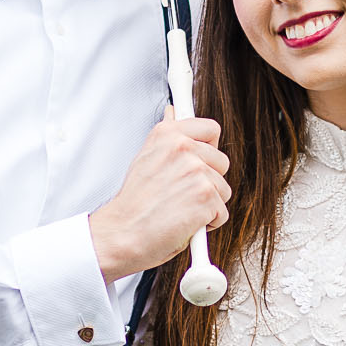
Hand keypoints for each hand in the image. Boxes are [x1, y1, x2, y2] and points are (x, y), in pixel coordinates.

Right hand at [90, 109, 230, 282]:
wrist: (121, 233)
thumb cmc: (132, 203)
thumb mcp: (145, 158)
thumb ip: (167, 137)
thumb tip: (174, 112)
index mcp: (168, 134)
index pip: (211, 129)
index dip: (208, 149)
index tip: (198, 161)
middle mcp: (183, 147)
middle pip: (222, 162)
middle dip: (208, 181)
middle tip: (180, 194)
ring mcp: (196, 171)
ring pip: (223, 190)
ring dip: (207, 205)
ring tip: (179, 209)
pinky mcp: (205, 196)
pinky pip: (222, 212)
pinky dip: (207, 223)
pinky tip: (184, 223)